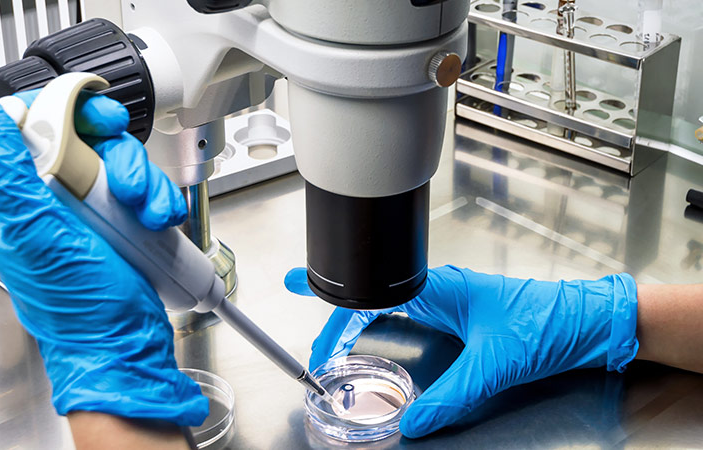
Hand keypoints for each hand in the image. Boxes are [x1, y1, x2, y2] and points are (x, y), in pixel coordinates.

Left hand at [0, 90, 207, 424]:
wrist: (126, 345)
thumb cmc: (80, 309)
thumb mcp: (40, 235)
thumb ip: (5, 170)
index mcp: (9, 197)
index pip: (26, 124)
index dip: (64, 111)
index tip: (95, 122)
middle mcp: (44, 199)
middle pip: (81, 135)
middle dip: (115, 154)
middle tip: (125, 183)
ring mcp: (83, 208)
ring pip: (116, 158)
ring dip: (142, 181)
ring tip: (147, 214)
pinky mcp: (116, 219)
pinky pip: (139, 185)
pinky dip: (156, 198)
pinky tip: (158, 221)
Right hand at [309, 265, 638, 437]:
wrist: (590, 322)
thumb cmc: (549, 323)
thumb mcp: (494, 364)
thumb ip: (451, 397)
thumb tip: (414, 424)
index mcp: (440, 287)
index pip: (372, 295)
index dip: (334, 305)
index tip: (305, 301)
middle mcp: (441, 289)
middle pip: (373, 299)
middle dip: (337, 313)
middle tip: (311, 330)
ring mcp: (451, 300)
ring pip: (389, 305)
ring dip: (358, 318)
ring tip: (333, 334)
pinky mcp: (463, 314)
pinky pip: (409, 315)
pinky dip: (382, 324)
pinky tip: (378, 334)